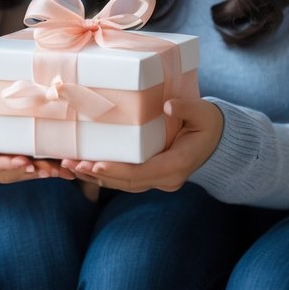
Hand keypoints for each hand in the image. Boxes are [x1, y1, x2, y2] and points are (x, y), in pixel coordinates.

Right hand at [0, 83, 72, 182]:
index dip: (5, 163)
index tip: (26, 161)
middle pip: (5, 172)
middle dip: (31, 171)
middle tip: (57, 169)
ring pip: (13, 174)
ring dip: (38, 173)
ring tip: (65, 171)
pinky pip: (14, 169)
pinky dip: (35, 168)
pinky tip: (58, 167)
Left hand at [62, 97, 223, 191]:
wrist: (218, 140)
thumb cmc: (209, 123)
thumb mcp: (204, 113)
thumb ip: (187, 108)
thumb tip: (168, 106)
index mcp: (176, 166)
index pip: (141, 173)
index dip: (116, 170)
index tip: (94, 163)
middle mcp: (166, 179)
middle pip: (126, 182)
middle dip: (97, 174)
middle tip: (70, 163)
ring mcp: (159, 180)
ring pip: (123, 184)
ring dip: (96, 176)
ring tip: (69, 165)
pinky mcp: (152, 175)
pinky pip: (126, 179)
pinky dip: (105, 174)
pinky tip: (84, 166)